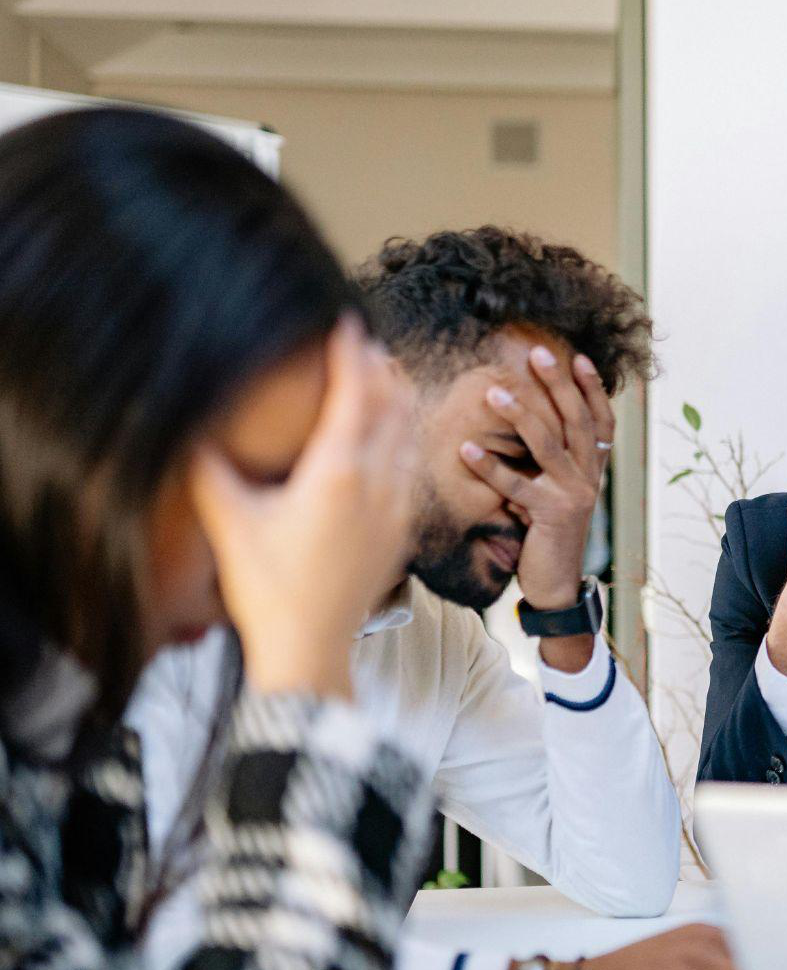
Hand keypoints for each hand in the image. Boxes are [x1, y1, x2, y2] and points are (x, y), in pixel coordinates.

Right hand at [191, 316, 414, 698]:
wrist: (310, 648)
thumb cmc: (267, 588)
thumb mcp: (229, 521)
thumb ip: (209, 468)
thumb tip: (191, 426)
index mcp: (338, 472)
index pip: (354, 395)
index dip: (351, 353)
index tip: (346, 320)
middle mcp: (378, 484)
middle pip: (392, 407)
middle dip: (380, 368)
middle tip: (365, 340)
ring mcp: (397, 507)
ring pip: (409, 435)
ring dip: (398, 399)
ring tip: (385, 373)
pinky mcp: (401, 530)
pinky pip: (411, 466)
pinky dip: (404, 436)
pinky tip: (393, 435)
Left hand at [459, 345, 614, 668]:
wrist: (556, 583)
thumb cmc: (548, 532)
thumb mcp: (558, 489)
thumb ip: (553, 460)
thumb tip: (532, 420)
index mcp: (594, 466)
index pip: (602, 418)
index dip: (593, 388)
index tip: (578, 356)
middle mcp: (590, 476)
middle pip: (576, 419)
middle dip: (557, 383)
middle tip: (537, 353)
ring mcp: (573, 494)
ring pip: (548, 444)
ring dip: (520, 414)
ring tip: (494, 390)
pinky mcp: (550, 515)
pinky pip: (517, 485)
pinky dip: (490, 466)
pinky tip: (465, 450)